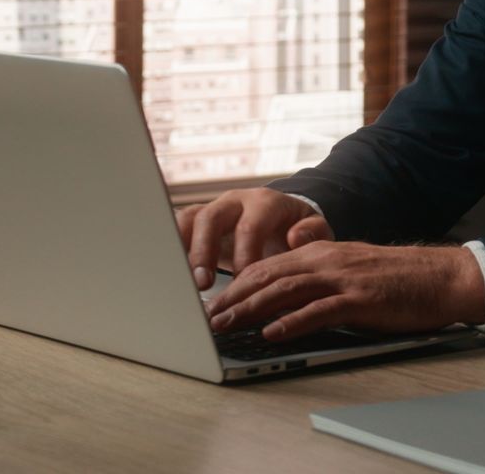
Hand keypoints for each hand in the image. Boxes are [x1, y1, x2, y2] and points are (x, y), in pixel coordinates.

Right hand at [175, 188, 332, 289]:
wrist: (283, 218)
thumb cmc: (296, 228)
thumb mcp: (315, 228)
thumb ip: (313, 232)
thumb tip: (296, 237)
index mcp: (264, 203)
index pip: (250, 226)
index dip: (245, 254)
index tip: (243, 280)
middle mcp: (234, 202)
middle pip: (211, 218)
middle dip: (204, 251)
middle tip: (203, 283)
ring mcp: (213, 209)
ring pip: (189, 221)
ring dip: (182, 251)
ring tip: (182, 281)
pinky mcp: (198, 222)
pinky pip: (178, 229)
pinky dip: (171, 249)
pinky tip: (170, 274)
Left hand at [205, 241, 484, 341]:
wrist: (439, 276)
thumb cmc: (395, 278)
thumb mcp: (349, 271)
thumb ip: (317, 279)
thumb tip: (283, 301)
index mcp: (321, 252)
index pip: (267, 266)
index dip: (236, 285)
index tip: (214, 303)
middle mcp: (326, 260)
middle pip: (268, 276)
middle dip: (234, 298)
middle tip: (209, 318)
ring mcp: (342, 279)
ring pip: (285, 291)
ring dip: (251, 310)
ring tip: (227, 325)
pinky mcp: (359, 299)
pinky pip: (318, 310)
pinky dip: (291, 322)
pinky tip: (272, 333)